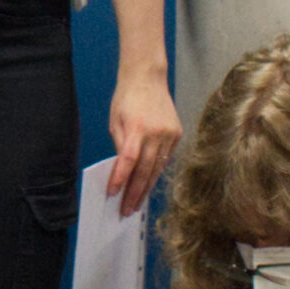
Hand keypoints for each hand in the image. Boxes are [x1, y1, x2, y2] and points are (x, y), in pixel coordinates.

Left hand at [107, 64, 180, 217]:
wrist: (148, 78)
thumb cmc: (126, 98)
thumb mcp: (115, 121)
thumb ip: (120, 146)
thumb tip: (121, 172)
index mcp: (137, 128)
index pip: (128, 161)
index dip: (120, 179)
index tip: (113, 194)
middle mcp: (156, 133)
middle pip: (145, 170)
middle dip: (135, 192)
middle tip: (126, 210)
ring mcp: (170, 134)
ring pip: (157, 168)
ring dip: (146, 187)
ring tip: (136, 203)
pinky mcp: (177, 134)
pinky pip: (165, 159)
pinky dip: (155, 172)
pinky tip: (147, 183)